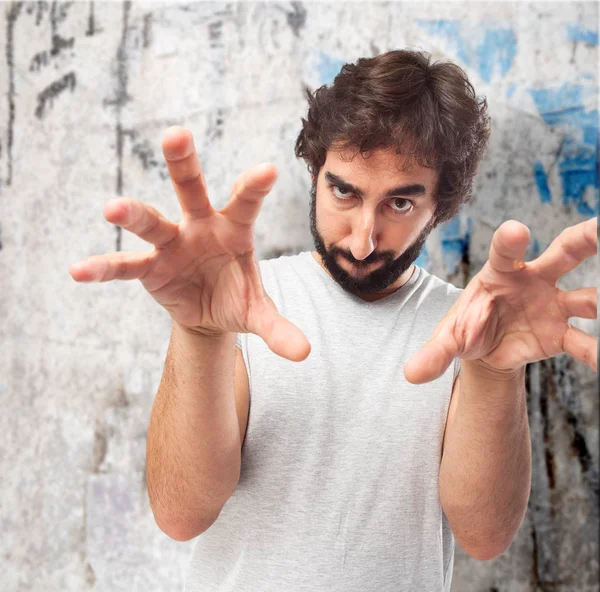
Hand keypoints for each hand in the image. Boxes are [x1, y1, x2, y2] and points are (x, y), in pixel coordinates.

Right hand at [69, 126, 310, 361]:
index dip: (254, 187)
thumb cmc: (236, 297)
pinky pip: (125, 265)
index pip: (245, 203)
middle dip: (183, 163)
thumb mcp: (257, 314)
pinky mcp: (149, 267)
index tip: (267, 170)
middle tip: (176, 133)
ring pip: (151, 222)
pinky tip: (78, 271)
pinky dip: (104, 269)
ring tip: (111, 209)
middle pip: (192, 189)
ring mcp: (171, 243)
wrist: (208, 312)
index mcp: (235, 229)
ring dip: (133, 214)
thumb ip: (278, 328)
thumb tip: (305, 354)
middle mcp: (200, 226)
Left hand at [404, 218, 597, 382]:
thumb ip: (433, 352)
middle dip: (585, 238)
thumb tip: (409, 375)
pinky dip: (594, 352)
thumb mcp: (448, 338)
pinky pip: (582, 342)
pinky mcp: (560, 334)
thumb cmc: (467, 327)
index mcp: (499, 272)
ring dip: (599, 300)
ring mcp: (552, 305)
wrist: (484, 348)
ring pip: (585, 296)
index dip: (509, 240)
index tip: (516, 230)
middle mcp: (532, 281)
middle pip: (563, 252)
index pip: (504, 251)